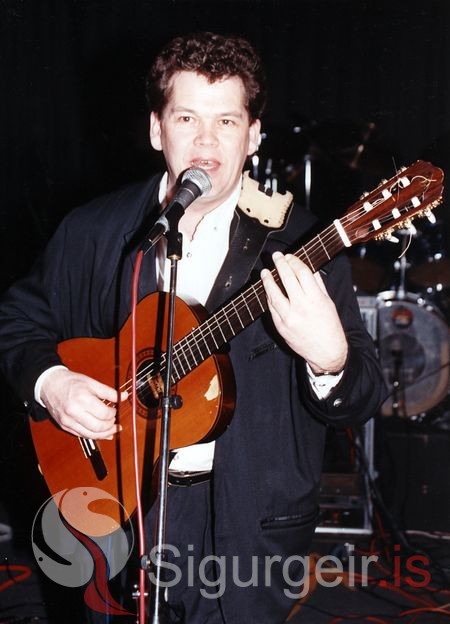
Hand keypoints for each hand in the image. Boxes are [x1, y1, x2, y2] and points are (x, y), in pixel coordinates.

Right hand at [40, 368, 127, 438]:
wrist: (49, 384)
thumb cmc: (70, 382)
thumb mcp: (91, 382)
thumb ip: (109, 392)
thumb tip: (123, 396)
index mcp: (82, 399)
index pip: (104, 414)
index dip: (113, 413)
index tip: (114, 410)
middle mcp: (74, 412)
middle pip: (98, 427)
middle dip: (110, 425)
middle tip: (115, 421)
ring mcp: (68, 421)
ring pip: (91, 434)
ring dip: (104, 434)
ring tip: (112, 430)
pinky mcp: (64, 426)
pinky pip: (82, 435)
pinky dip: (94, 436)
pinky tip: (102, 434)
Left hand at [261, 252, 347, 373]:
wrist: (326, 352)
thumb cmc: (329, 327)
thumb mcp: (328, 302)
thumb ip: (317, 284)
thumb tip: (308, 268)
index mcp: (315, 298)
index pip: (302, 272)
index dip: (294, 261)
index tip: (289, 256)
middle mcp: (301, 306)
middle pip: (287, 279)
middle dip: (280, 264)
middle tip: (276, 256)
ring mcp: (289, 317)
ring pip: (274, 293)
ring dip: (268, 280)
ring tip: (265, 271)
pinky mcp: (281, 326)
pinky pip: (272, 308)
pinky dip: (269, 297)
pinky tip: (268, 290)